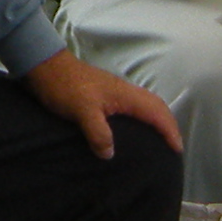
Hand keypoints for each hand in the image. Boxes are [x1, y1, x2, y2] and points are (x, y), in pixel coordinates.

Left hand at [22, 50, 183, 159]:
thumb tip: (110, 154)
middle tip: (174, 145)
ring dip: (156, 120)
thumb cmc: (64, 87)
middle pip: (155, 106)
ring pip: (144, 105)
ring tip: (158, 139)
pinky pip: (131, 108)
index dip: (169, 130)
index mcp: (124, 94)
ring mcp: (113, 92)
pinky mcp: (103, 95)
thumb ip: (98, 132)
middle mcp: (124, 91)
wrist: (44, 66)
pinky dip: (140, 118)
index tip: (177, 148)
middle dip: (168, 124)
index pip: (156, 112)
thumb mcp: (81, 111)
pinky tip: (130, 130)